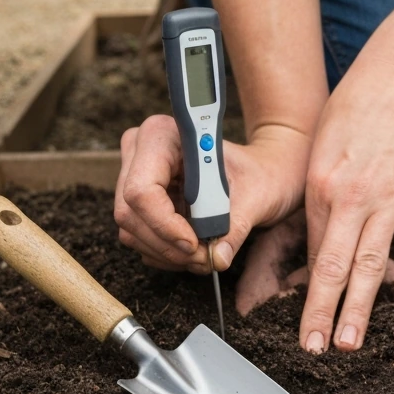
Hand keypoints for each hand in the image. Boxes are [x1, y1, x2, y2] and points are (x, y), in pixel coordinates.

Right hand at [114, 116, 308, 272]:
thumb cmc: (259, 173)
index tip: (195, 244)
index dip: (164, 223)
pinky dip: (167, 253)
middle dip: (169, 245)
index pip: (142, 189)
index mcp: (164, 135)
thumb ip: (235, 226)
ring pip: (132, 231)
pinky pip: (139, 238)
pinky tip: (194, 248)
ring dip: (169, 253)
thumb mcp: (255, 197)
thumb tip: (217, 258)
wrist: (262, 172)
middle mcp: (141, 152)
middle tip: (206, 257)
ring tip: (206, 254)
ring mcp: (133, 177)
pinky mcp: (137, 203)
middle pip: (131, 214)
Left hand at [299, 47, 393, 352]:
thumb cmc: (357, 107)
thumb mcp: (323, 148)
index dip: (305, 289)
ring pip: (372, 266)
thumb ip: (322, 195)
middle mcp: (352, 199)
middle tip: (313, 349)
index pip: (313, 250)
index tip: (299, 318)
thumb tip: (326, 240)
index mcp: (321, 187)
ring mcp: (391, 202)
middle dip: (321, 312)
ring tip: (350, 343)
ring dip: (360, 309)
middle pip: (334, 267)